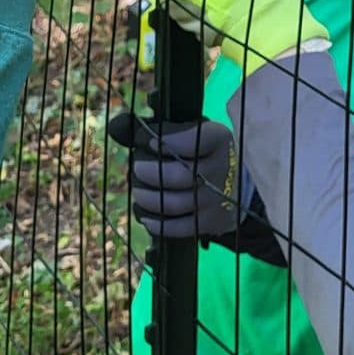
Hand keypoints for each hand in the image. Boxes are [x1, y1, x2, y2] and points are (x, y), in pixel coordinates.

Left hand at [106, 112, 244, 239]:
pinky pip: (180, 227)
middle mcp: (220, 168)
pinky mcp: (212, 221)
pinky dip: (158, 224)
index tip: (153, 143)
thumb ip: (153, 128)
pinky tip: (146, 217)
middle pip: (180, 175)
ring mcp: (217, 198)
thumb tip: (115, 126)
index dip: (170, 141)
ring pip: (176, 203)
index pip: (195, 139)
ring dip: (149, 199)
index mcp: (217, 139)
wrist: (237, 182)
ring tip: (138, 192)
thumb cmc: (202, 151)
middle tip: (137, 169)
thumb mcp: (188, 131)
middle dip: (150, 173)